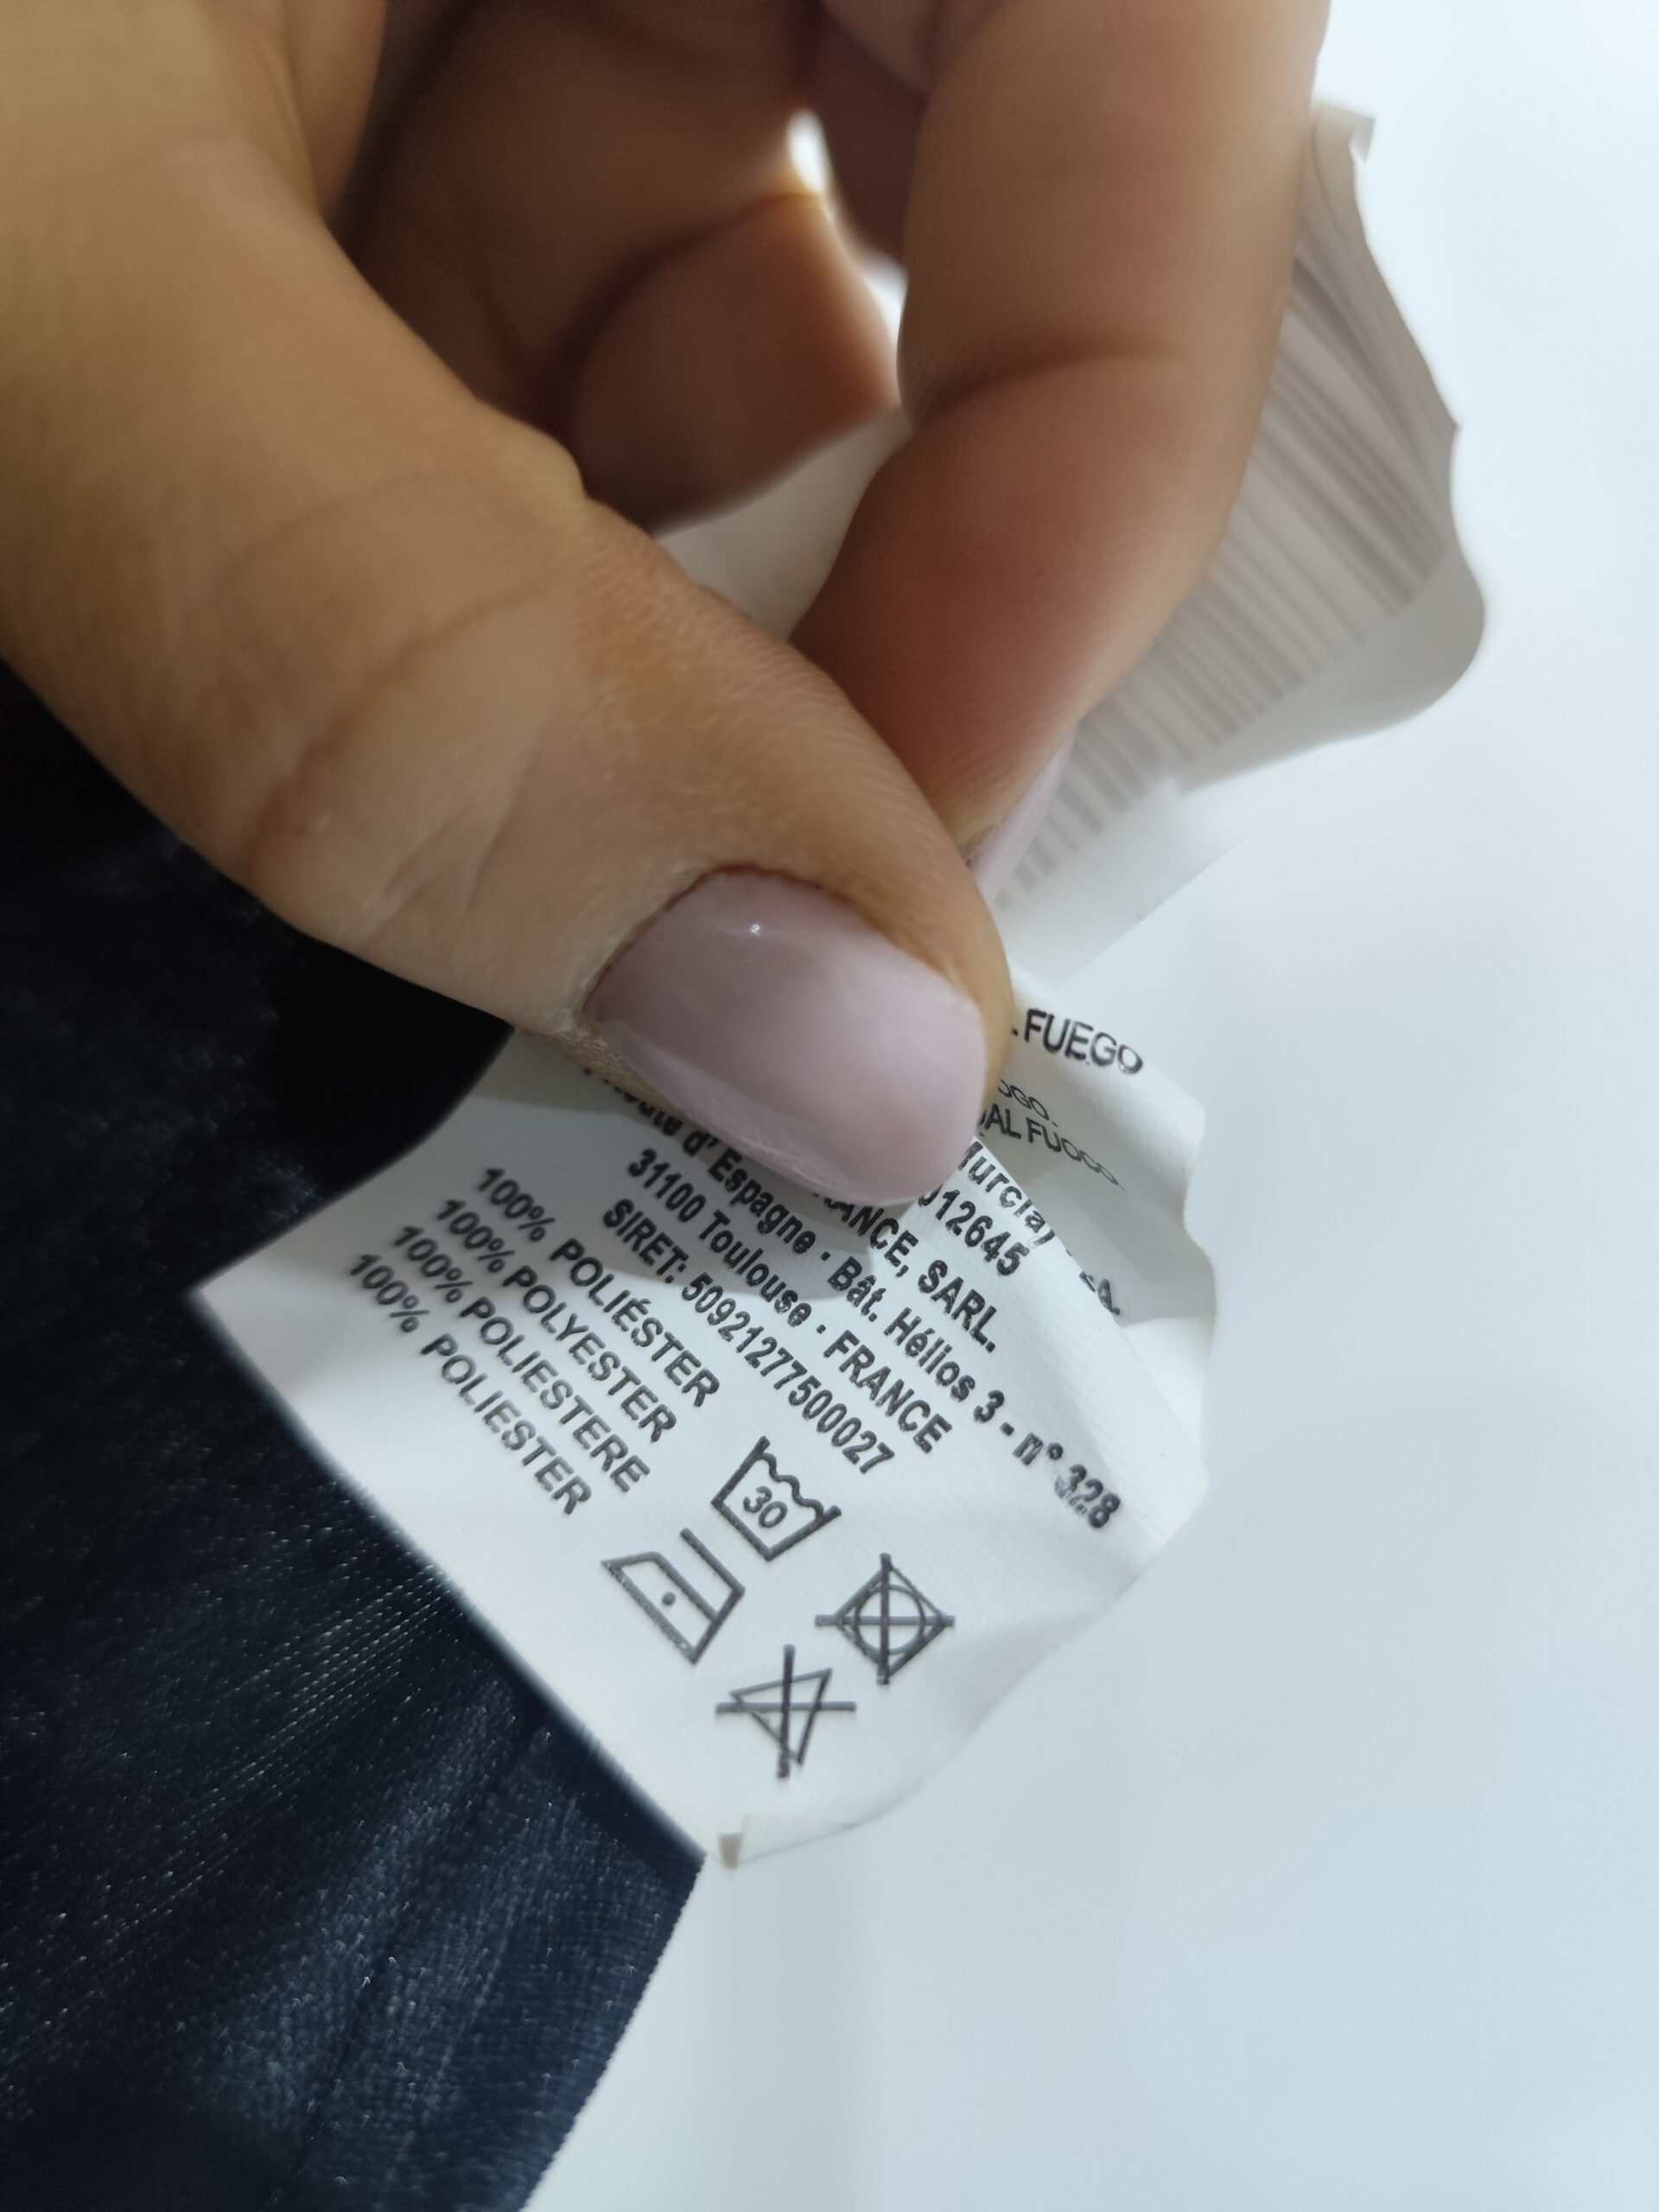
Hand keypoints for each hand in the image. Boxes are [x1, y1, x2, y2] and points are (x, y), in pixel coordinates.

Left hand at [0, 0, 1322, 1199]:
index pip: (1146, 36)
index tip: (910, 842)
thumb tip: (857, 1065)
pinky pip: (543, 374)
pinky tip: (320, 703)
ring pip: (741, 346)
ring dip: (628, 637)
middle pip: (980, 219)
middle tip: (708, 903)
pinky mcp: (356, 108)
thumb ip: (424, 671)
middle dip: (867, 596)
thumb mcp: (7, 285)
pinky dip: (478, 590)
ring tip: (428, 816)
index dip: (1103, 448)